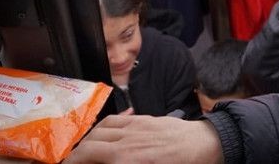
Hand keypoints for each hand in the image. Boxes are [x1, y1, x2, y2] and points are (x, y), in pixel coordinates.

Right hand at [65, 115, 221, 163]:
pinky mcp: (143, 120)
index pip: (87, 158)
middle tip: (73, 163)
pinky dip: (104, 127)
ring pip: (99, 131)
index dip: (73, 163)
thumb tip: (112, 160)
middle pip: (88, 146)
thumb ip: (121, 162)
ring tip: (84, 151)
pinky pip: (116, 120)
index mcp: (125, 160)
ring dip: (87, 141)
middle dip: (76, 156)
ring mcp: (134, 128)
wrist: (205, 146)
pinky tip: (103, 134)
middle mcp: (125, 143)